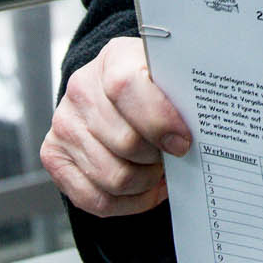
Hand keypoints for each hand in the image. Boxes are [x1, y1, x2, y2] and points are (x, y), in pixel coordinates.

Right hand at [40, 36, 190, 217]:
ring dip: (146, 182)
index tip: (183, 141)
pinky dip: (128, 203)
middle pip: (125, 143)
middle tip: (172, 157)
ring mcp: (63, 124)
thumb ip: (183, 93)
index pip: (125, 86)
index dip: (158, 120)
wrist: (114, 94)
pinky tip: (144, 189)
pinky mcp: (54, 156)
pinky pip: (96, 199)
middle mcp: (81, 90)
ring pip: (114, 177)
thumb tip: (208, 124)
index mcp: (113, 59)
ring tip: (158, 170)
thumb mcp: (169, 77)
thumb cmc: (152, 88)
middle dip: (157, 158)